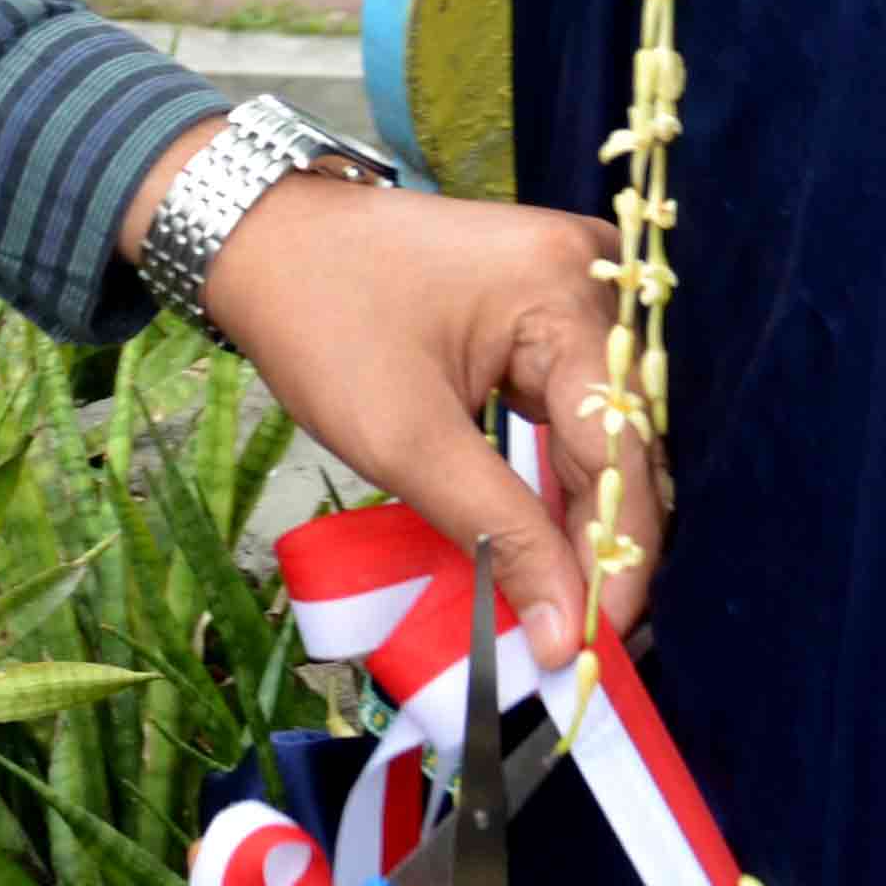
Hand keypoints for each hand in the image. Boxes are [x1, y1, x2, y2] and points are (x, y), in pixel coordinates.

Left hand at [118, 122, 659, 669]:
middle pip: (623, 439)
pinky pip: (575, 405)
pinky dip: (560, 473)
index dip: (616, 556)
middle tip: (578, 637)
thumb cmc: (322, 323)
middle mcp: (591, 278)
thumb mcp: (406, 439)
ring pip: (603, 429)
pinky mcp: (545, 309)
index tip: (595, 645)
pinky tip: (548, 540)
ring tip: (566, 605)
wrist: (262, 240)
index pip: (622, 450)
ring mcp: (571, 288)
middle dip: (603, 542)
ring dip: (584, 515)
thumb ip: (496, 531)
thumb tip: (563, 629)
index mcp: (565, 292)